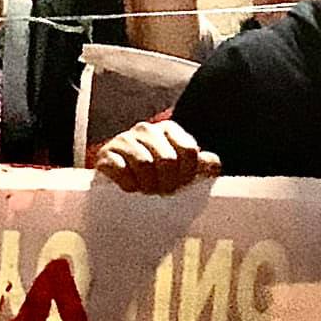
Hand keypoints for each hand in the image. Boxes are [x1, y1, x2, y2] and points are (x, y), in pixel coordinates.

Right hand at [93, 119, 218, 194]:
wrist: (119, 175)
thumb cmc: (156, 172)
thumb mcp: (182, 168)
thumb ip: (202, 165)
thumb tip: (214, 166)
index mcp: (169, 129)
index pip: (189, 152)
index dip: (187, 174)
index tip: (181, 185)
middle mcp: (146, 129)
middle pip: (168, 160)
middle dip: (167, 183)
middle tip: (162, 191)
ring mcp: (124, 140)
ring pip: (144, 164)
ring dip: (147, 185)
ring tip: (146, 190)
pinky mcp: (106, 154)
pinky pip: (120, 169)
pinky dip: (127, 184)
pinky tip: (130, 187)